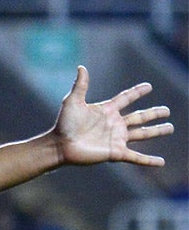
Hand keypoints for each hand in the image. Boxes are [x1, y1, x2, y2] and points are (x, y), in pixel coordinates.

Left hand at [53, 66, 172, 167]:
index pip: (126, 98)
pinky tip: (161, 162)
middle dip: (153, 113)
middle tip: (167, 110)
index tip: (148, 86)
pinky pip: (136, 157)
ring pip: (142, 134)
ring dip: (156, 131)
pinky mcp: (115, 152)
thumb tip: (81, 67)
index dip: (137, 92)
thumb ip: (80, 85)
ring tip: (170, 127)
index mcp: (106, 110)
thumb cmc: (64, 124)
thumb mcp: (72, 101)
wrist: (60, 145)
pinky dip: (148, 160)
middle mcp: (114, 124)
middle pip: (139, 117)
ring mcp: (116, 138)